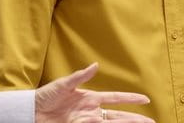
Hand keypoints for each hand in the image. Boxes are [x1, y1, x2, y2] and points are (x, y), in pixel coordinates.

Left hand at [34, 63, 154, 122]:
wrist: (31, 112)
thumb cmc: (45, 96)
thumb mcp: (63, 84)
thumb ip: (80, 76)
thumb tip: (95, 65)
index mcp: (90, 98)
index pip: (115, 98)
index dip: (130, 99)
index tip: (146, 99)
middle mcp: (92, 111)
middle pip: (119, 116)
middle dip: (136, 119)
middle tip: (152, 122)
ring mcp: (87, 122)